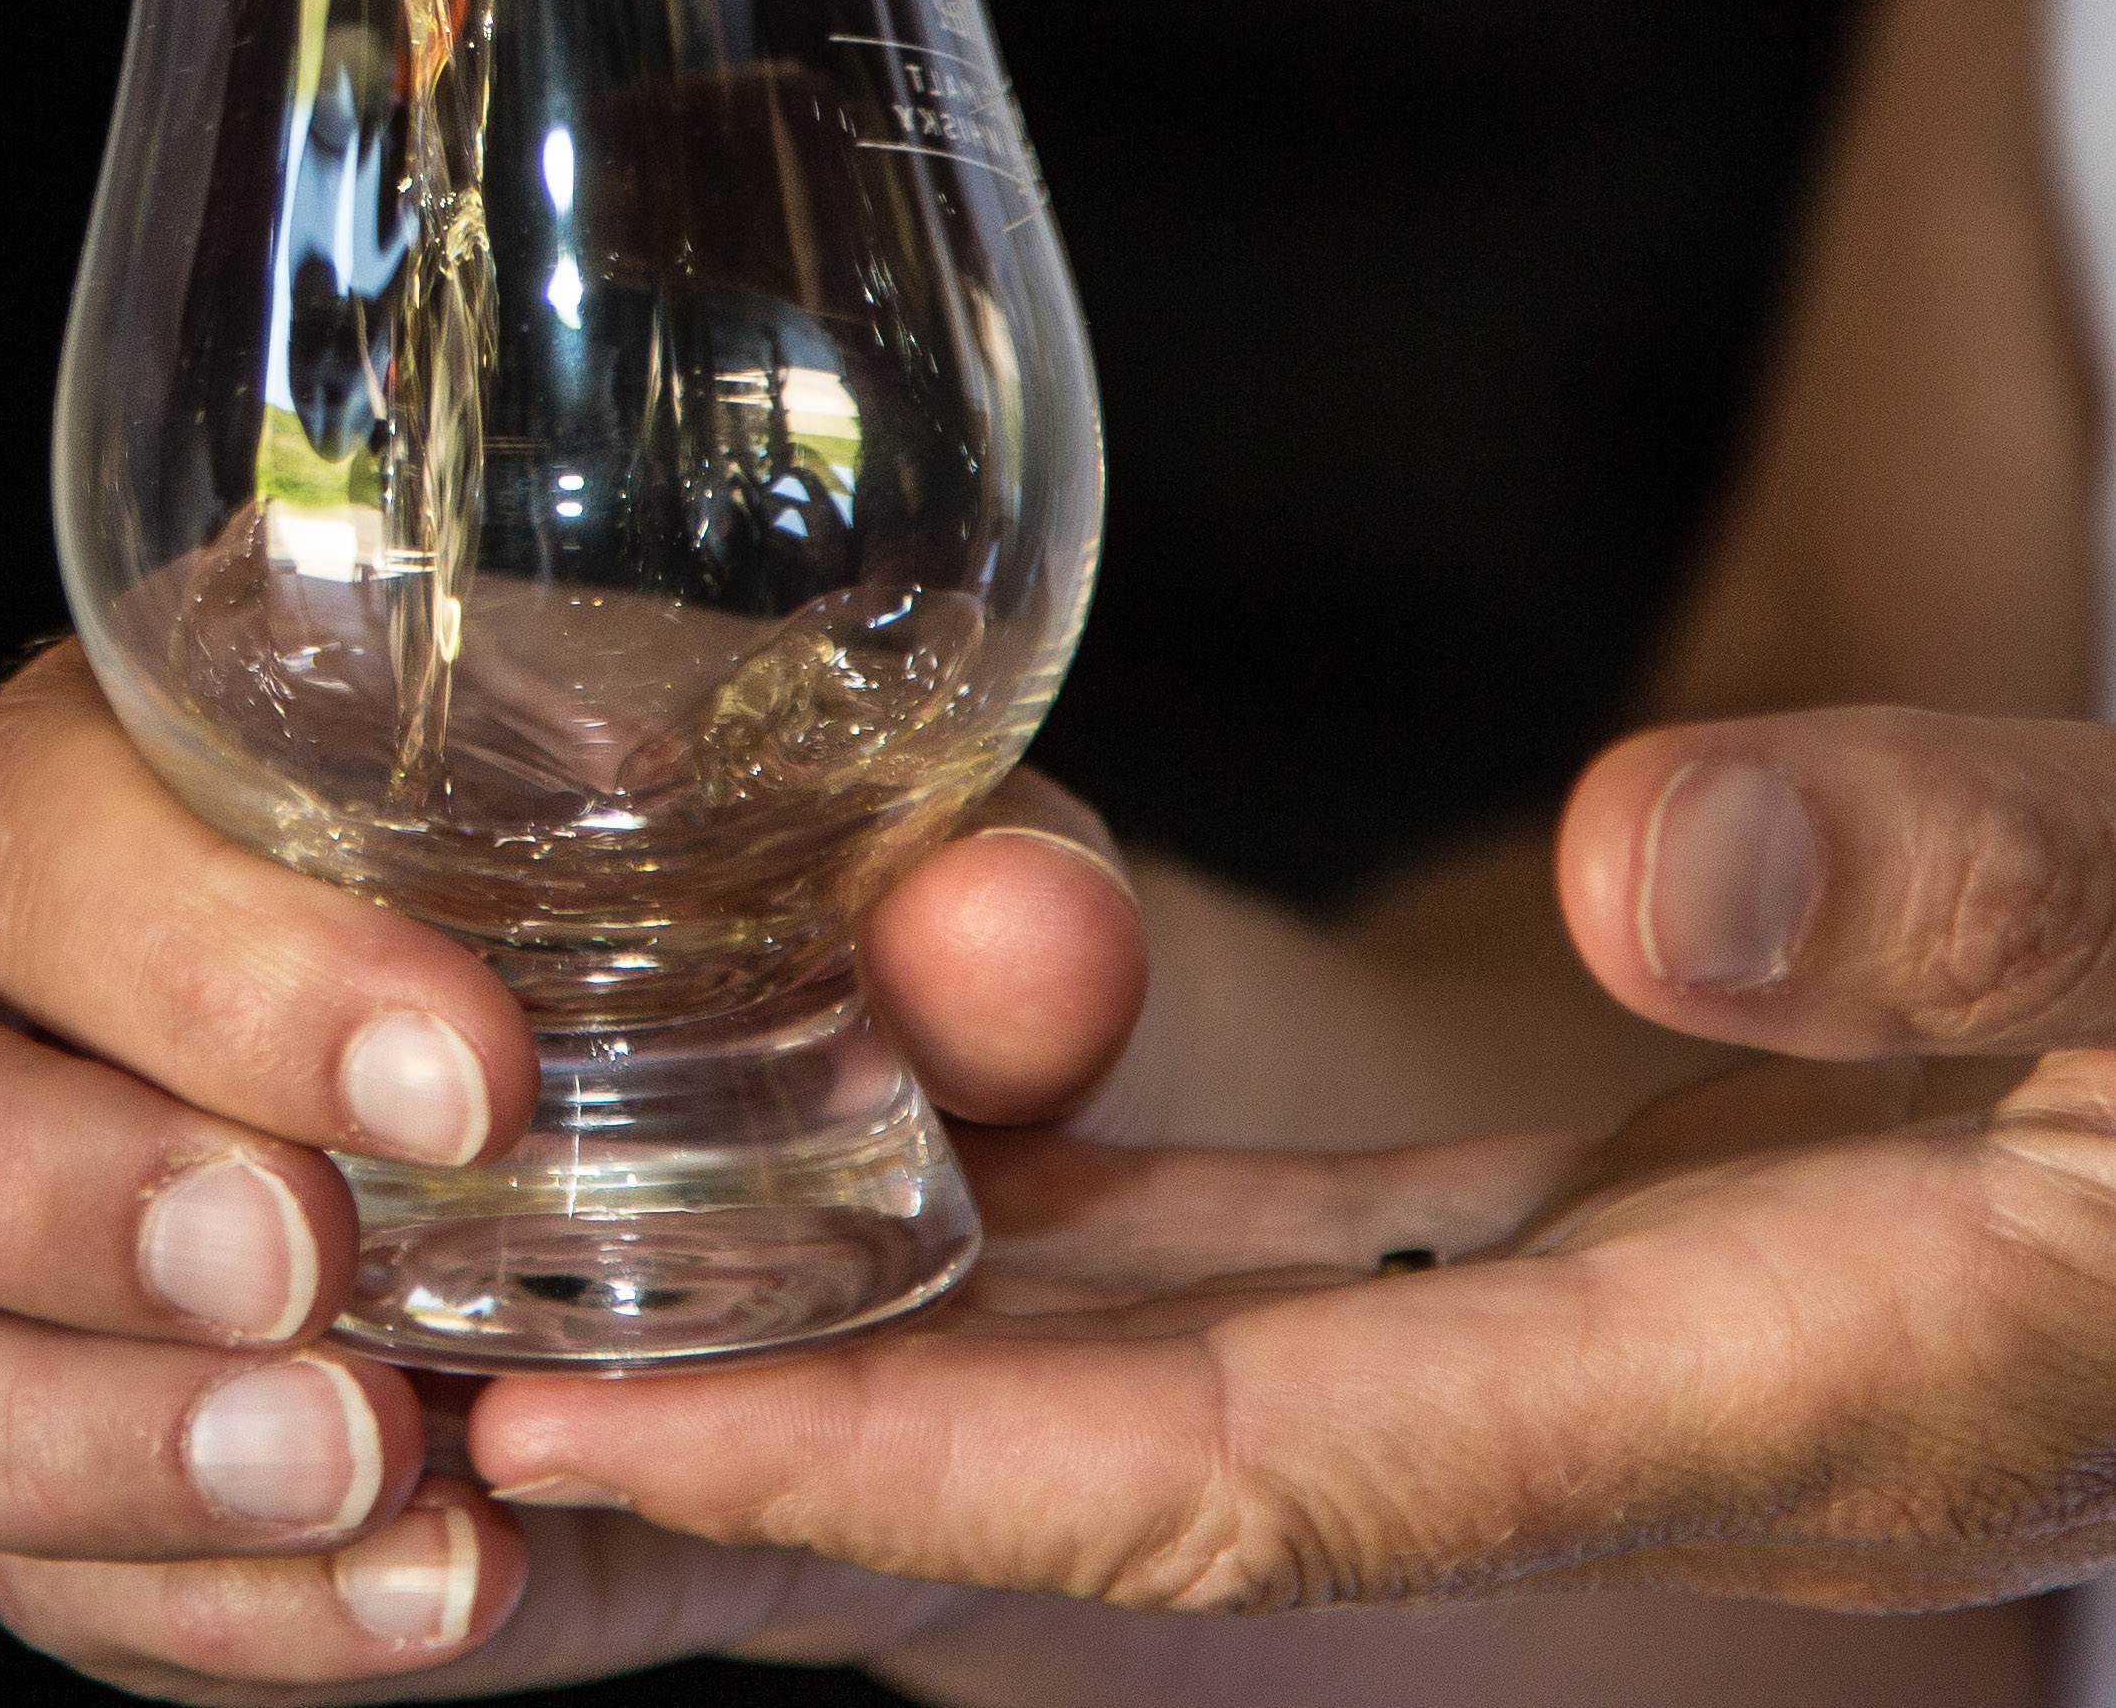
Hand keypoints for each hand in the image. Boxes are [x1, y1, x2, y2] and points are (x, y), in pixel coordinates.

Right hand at [0, 643, 1148, 1699]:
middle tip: (306, 1279)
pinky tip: (436, 1589)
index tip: (462, 1077)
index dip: (178, 954)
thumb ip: (998, 902)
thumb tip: (1014, 935)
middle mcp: (26, 976)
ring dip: (38, 1436)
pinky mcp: (101, 1470)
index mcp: (180, 745)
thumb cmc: (855, 952)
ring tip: (369, 1466)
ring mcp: (20, 1244)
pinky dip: (198, 1613)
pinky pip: (15, 1575)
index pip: (21, 811)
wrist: (914, 1207)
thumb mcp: (950, 905)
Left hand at [470, 705, 2115, 1622]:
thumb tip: (1642, 871)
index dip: (912, 1464)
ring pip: (1104, 1394)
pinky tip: (793, 1168)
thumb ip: (1961, 899)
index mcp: (1743, 1407)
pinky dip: (976, 1254)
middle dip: (761, 1479)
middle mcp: (1577, 1429)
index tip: (607, 1424)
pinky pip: (1191, 1293)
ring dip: (820, 1363)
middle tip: (406, 1422)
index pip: (1233, 1483)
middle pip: (1091, 1496)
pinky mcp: (1513, 1267)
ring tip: (497, 1299)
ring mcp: (1530, 1358)